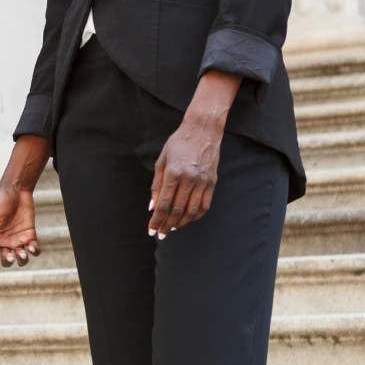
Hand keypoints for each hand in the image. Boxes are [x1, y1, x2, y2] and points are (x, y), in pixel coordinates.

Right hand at [0, 187, 39, 267]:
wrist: (16, 190)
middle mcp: (5, 242)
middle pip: (6, 260)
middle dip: (8, 261)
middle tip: (10, 256)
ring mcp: (18, 240)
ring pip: (20, 258)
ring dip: (22, 260)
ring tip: (23, 253)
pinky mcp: (30, 236)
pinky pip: (34, 249)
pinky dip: (34, 251)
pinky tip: (32, 247)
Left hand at [148, 69, 240, 237]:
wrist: (202, 130)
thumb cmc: (178, 143)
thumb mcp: (162, 160)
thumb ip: (156, 185)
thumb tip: (153, 206)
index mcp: (173, 173)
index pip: (164, 204)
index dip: (157, 220)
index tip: (152, 230)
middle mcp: (189, 179)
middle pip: (177, 210)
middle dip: (167, 225)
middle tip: (161, 234)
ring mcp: (203, 181)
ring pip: (191, 210)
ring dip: (181, 223)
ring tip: (172, 228)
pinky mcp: (212, 182)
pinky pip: (205, 205)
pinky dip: (195, 216)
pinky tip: (188, 219)